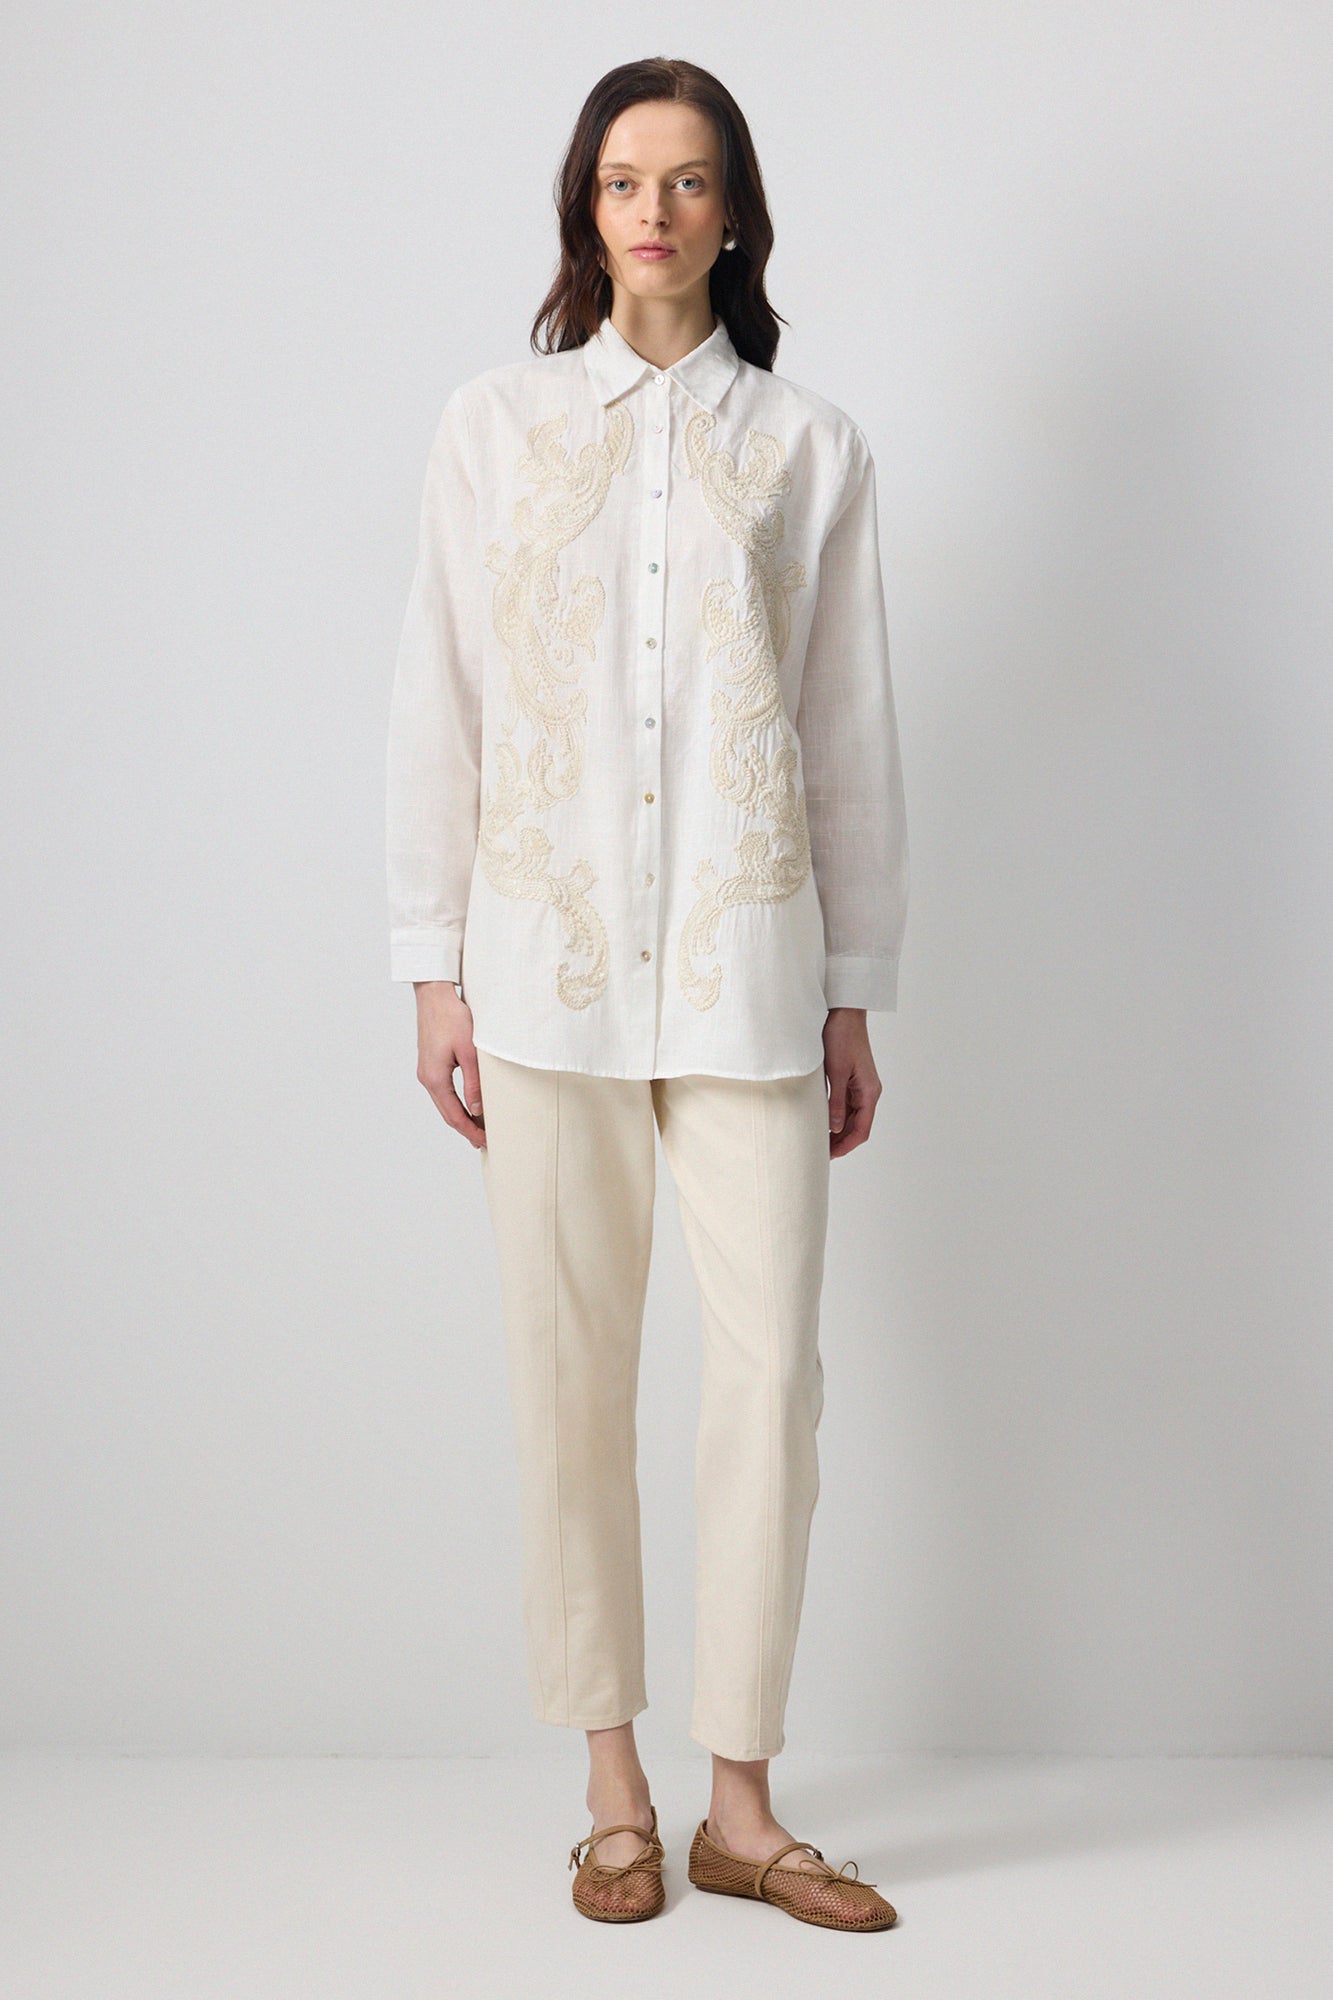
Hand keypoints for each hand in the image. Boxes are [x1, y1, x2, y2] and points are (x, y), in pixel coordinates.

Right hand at [413, 981, 486, 1148]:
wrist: (434, 995)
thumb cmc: (452, 1018)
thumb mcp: (469, 1051)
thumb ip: (474, 1082)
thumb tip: (478, 1109)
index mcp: (435, 1078)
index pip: (454, 1115)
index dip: (470, 1131)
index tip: (485, 1141)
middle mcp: (427, 1078)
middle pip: (447, 1113)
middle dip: (465, 1129)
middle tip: (484, 1141)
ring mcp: (426, 1071)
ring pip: (444, 1103)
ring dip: (460, 1116)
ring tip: (478, 1127)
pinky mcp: (430, 1064)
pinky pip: (442, 1092)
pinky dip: (455, 1103)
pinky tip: (467, 1105)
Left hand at [822, 1008, 881, 1158]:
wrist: (844, 1013)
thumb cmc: (841, 1037)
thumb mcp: (836, 1071)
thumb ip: (836, 1101)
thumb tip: (835, 1128)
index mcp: (869, 1091)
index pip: (862, 1129)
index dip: (846, 1146)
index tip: (830, 1156)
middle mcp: (869, 1091)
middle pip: (858, 1126)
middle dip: (842, 1142)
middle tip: (821, 1153)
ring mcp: (861, 1086)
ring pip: (853, 1118)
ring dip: (839, 1132)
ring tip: (820, 1142)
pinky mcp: (853, 1080)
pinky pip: (848, 1106)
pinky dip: (838, 1118)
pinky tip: (824, 1123)